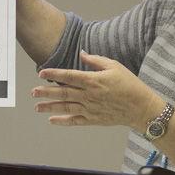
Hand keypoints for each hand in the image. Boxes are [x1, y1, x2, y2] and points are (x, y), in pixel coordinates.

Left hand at [32, 51, 161, 130]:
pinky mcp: (93, 119)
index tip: (41, 72)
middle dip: (46, 92)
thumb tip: (82, 54)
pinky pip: (75, 121)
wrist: (141, 107)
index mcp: (93, 81)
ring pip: (65, 107)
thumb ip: (96, 60)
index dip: (54, 74)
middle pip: (63, 93)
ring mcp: (90, 109)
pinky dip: (62, 121)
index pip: (69, 76)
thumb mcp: (115, 66)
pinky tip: (52, 119)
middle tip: (33, 92)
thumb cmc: (130, 85)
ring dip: (50, 107)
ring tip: (36, 106)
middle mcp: (89, 95)